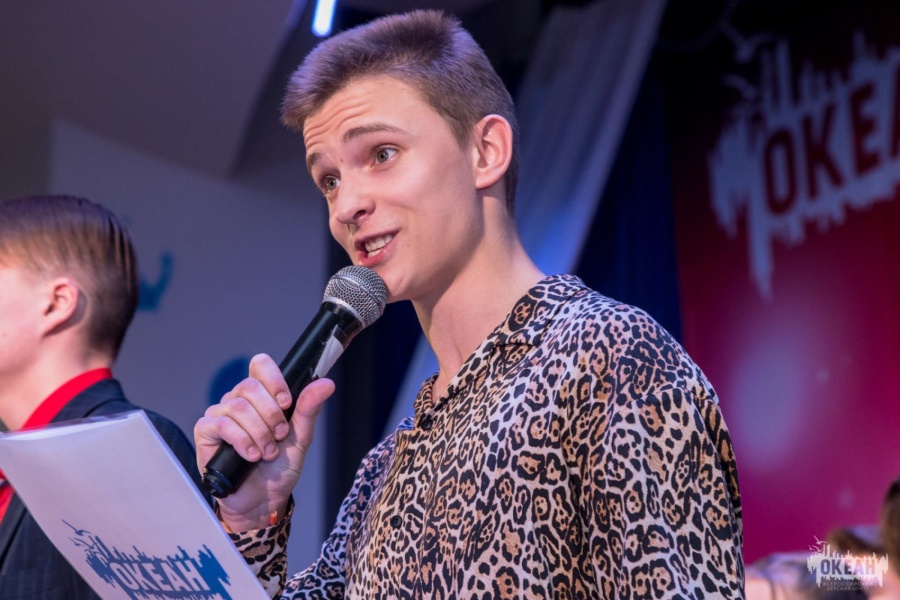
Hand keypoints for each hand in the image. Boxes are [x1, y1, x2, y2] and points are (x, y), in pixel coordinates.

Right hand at [194, 353, 334, 531]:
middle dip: (271, 415)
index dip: (274, 380)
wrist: (263, 499)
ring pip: (237, 407)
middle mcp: (238, 401)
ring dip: (259, 433)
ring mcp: (220, 415)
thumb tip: (326, 383)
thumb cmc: (279, 467)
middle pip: (249, 386)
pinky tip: (250, 456)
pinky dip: (241, 441)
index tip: (287, 402)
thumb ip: (309, 408)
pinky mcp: (205, 432)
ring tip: (267, 452)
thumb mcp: (300, 437)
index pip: (260, 365)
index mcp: (261, 396)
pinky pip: (221, 424)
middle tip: (280, 436)